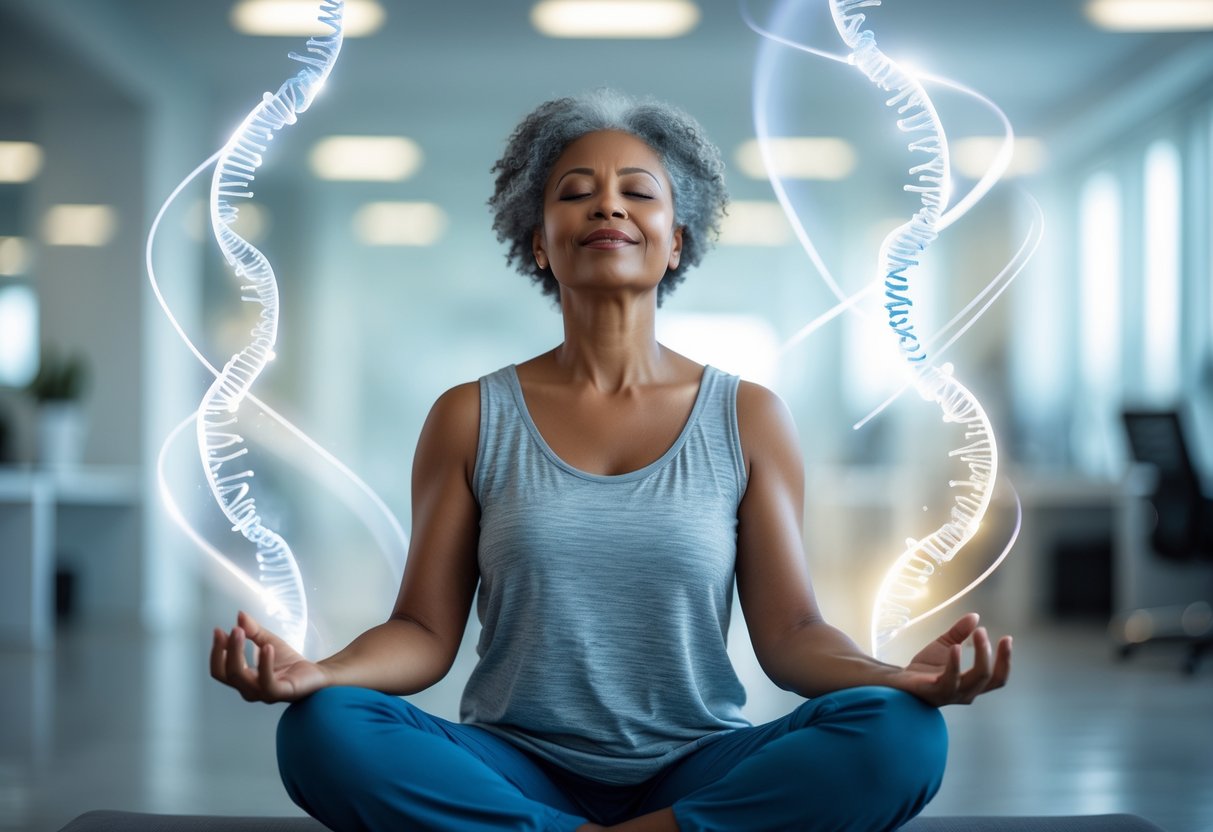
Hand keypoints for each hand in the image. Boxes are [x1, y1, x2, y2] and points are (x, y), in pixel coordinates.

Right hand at [210, 610, 329, 702]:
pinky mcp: (280, 693)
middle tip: (234, 629)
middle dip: (226, 650)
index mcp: (244, 679)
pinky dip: (264, 663)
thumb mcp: (268, 642)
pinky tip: (266, 647)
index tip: (219, 630)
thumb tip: (240, 615)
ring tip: (242, 631)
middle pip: (228, 673)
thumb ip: (253, 631)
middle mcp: (250, 689)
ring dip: (238, 653)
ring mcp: (263, 694)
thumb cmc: (290, 663)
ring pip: (241, 678)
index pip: (221, 670)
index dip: (217, 651)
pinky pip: (267, 682)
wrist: (316, 674)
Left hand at [891, 613, 1010, 706]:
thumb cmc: (926, 667)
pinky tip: (956, 647)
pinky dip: (955, 663)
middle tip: (983, 631)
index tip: (1007, 638)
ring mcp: (952, 694)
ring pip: (976, 679)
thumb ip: (960, 632)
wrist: (901, 679)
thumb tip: (975, 616)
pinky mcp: (935, 692)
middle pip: (989, 677)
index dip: (1006, 660)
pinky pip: (950, 680)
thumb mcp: (946, 645)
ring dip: (981, 655)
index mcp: (972, 684)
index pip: (998, 678)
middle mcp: (966, 693)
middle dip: (990, 652)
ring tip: (978, 633)